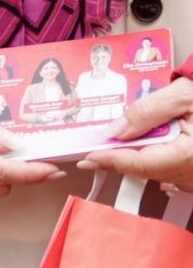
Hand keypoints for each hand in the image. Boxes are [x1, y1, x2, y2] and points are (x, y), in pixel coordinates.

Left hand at [78, 75, 192, 191]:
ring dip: (136, 157)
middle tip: (92, 148)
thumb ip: (147, 112)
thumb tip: (117, 130)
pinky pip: (171, 171)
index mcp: (189, 156)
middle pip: (146, 169)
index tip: (86, 159)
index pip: (140, 163)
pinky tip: (144, 145)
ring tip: (115, 144)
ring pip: (157, 171)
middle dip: (119, 157)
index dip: (110, 161)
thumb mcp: (181, 96)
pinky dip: (154, 158)